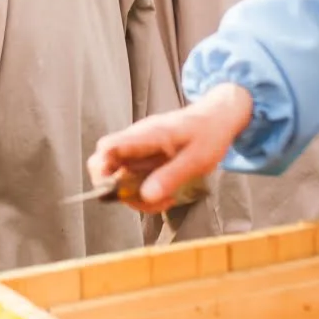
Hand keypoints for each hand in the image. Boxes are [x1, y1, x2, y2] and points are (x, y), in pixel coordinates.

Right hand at [87, 83, 252, 213]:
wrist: (216, 117)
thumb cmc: (209, 134)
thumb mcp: (198, 159)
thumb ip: (171, 176)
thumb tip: (145, 196)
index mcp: (147, 135)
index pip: (108, 147)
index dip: (103, 170)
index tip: (117, 191)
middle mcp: (135, 139)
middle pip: (102, 162)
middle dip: (116, 189)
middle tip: (144, 201)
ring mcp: (137, 147)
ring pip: (116, 173)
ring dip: (132, 193)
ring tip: (162, 200)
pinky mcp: (142, 155)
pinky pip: (131, 174)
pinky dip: (141, 189)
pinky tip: (164, 192)